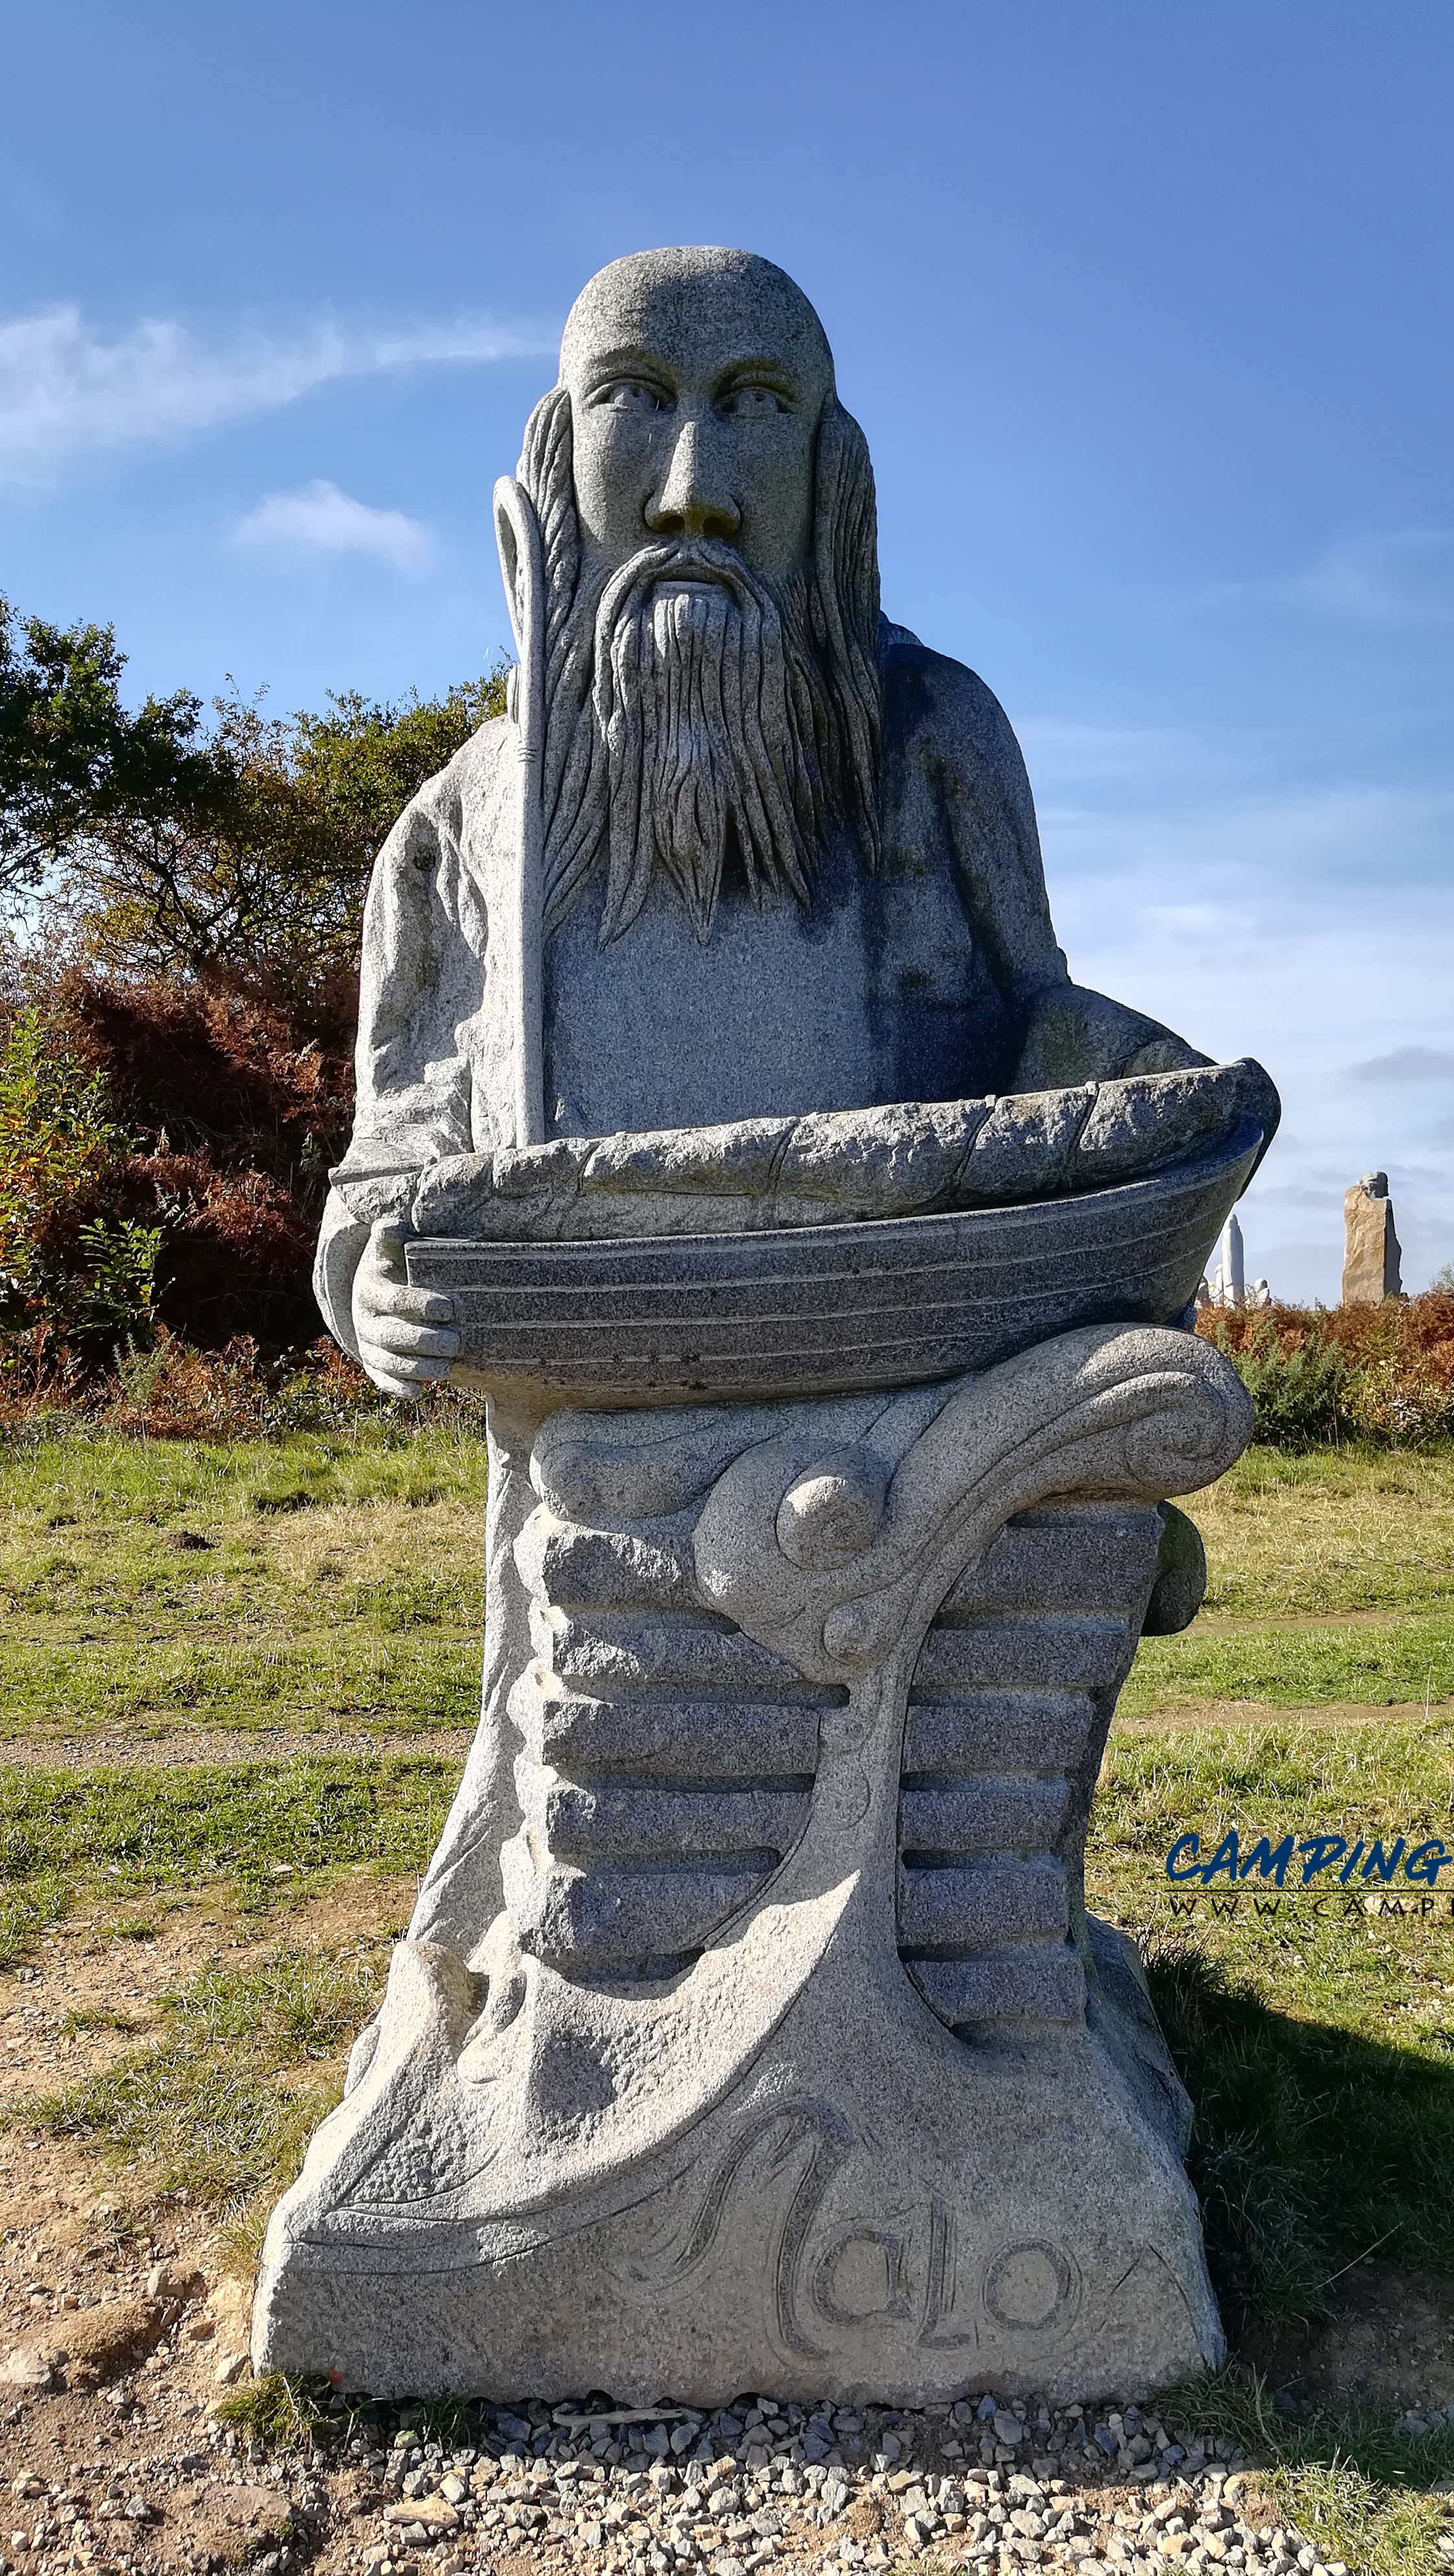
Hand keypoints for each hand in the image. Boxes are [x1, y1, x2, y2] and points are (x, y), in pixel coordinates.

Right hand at [352, 1218, 459, 1399]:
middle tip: (456, 1342)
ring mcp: (368, 1346)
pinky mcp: (374, 1366)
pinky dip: (399, 1388)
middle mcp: (364, 1321)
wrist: (373, 1298)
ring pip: (388, 1361)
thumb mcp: (391, 1251)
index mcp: (369, 1290)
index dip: (419, 1304)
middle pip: (391, 1335)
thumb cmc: (394, 1269)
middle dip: (424, 1341)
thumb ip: (392, 1238)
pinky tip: (419, 1392)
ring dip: (417, 1368)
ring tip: (447, 1367)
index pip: (394, 1299)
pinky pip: (383, 1380)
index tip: (449, 1307)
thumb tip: (392, 1223)